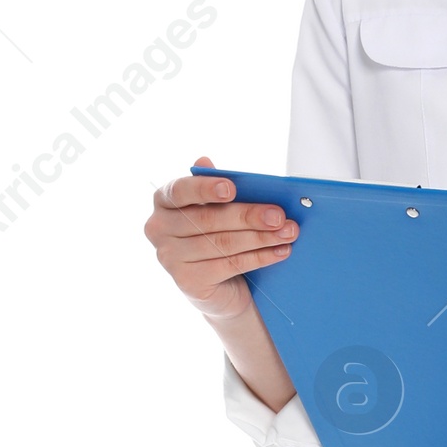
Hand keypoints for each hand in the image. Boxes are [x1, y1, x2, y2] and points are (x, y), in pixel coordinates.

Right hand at [144, 156, 298, 323]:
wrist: (219, 287)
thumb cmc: (218, 236)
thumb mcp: (217, 208)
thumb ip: (214, 186)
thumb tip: (204, 159)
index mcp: (164, 201)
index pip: (180, 191)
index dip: (205, 189)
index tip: (231, 188)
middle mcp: (158, 229)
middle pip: (208, 220)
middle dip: (248, 217)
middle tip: (279, 216)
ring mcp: (169, 258)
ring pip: (222, 243)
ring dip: (261, 238)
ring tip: (288, 233)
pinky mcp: (188, 281)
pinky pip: (229, 265)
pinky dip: (259, 257)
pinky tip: (280, 251)